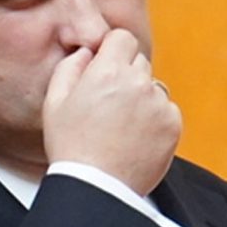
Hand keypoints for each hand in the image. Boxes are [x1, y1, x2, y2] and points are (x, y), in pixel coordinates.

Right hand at [43, 29, 181, 195]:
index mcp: (108, 72)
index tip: (106, 66)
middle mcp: (138, 82)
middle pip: (138, 61)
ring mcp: (158, 104)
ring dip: (141, 97)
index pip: (122, 38)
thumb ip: (70, 66)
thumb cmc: (71, 146)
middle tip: (108, 104)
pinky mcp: (172, 124)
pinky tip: (135, 137)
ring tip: (121, 125)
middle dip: (125, 75)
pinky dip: (154, 119)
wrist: (98, 188)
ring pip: (153, 86)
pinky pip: (166, 110)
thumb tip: (86, 52)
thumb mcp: (54, 102)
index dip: (112, 50)